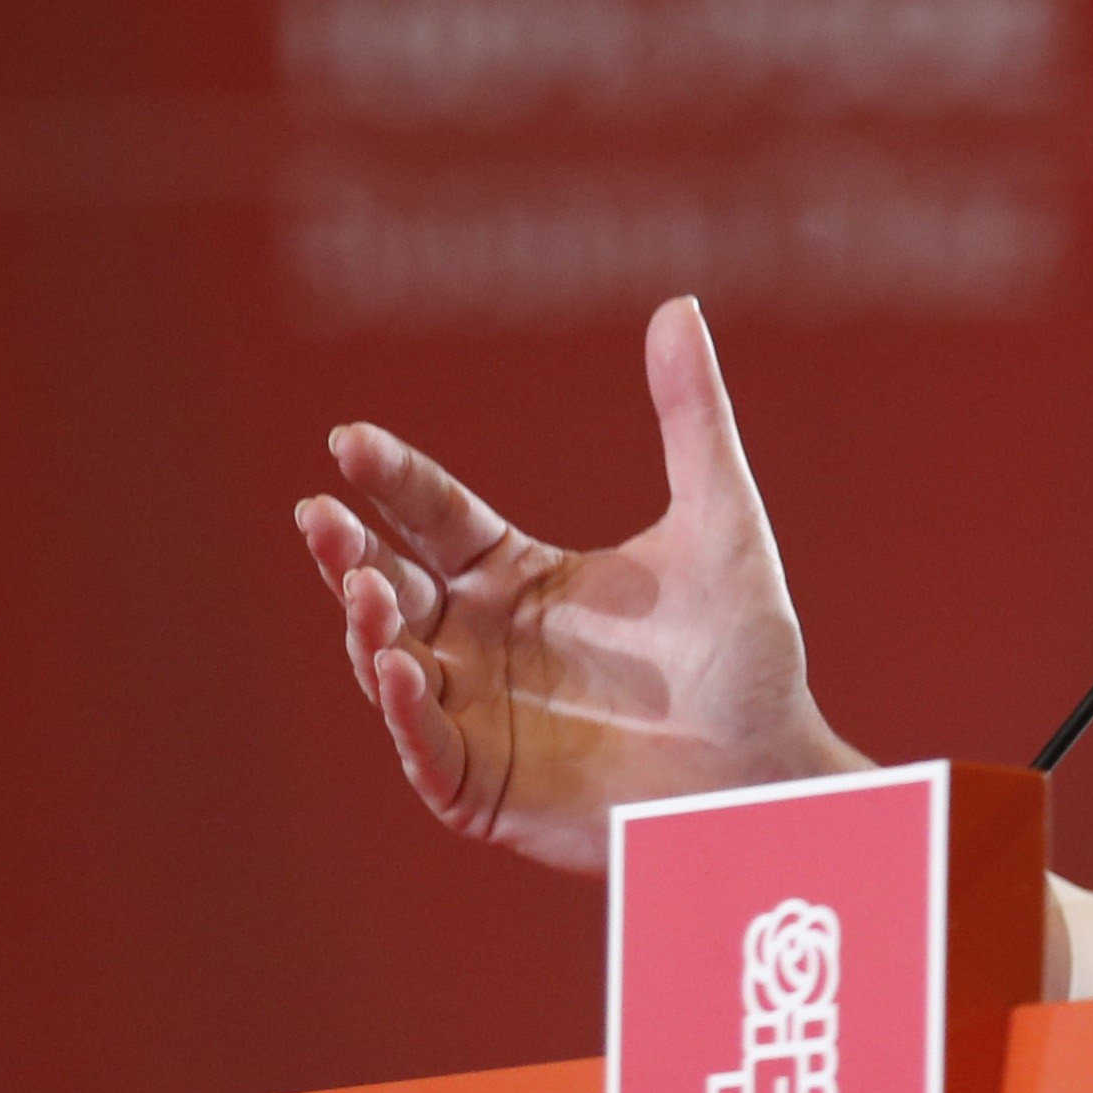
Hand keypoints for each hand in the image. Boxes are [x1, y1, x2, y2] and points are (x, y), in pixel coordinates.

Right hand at [291, 296, 861, 873]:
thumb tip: (679, 305)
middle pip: (390, 583)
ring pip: (389, 664)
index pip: (436, 515)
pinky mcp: (482, 786)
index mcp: (517, 576)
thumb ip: (694, 420)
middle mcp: (479, 640)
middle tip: (320, 512)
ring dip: (369, 627)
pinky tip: (403, 666)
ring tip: (367, 587)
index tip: (350, 439)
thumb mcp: (722, 523)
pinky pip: (426, 750)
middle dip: (348, 550)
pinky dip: (407, 714)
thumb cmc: (747, 653)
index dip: (392, 479)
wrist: (772, 768)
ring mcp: (473, 714)